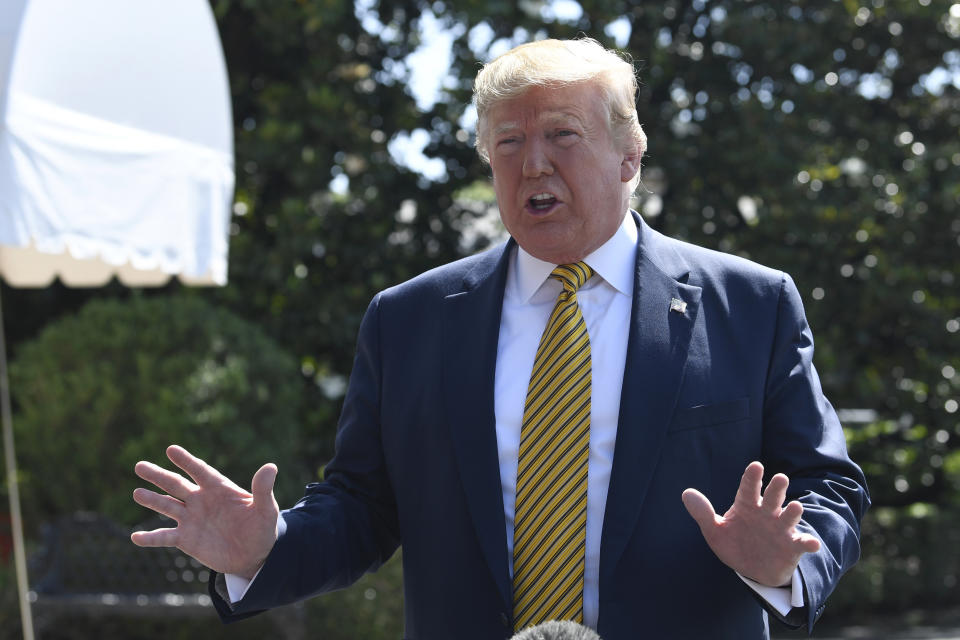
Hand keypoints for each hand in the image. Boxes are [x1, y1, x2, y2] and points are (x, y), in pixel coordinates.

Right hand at [131, 445, 279, 579]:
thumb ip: (263, 489)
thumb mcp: (265, 510)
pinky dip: (150, 538)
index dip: (186, 460)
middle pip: (176, 485)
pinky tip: (135, 537)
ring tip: (136, 492)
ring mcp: (192, 519)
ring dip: (152, 500)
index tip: (171, 449)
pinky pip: (165, 537)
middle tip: (139, 465)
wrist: (255, 555)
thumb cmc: (262, 528)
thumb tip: (271, 467)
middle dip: (159, 476)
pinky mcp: (186, 539)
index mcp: (219, 489)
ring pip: (167, 506)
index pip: (200, 471)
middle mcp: (201, 501)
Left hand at [681, 461, 820, 586]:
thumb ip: (703, 513)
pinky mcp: (792, 546)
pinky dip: (808, 542)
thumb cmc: (734, 544)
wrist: (753, 570)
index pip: (748, 488)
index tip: (756, 466)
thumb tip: (686, 493)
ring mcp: (780, 529)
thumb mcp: (715, 531)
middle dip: (776, 488)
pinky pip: (801, 543)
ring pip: (789, 516)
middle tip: (780, 478)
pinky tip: (812, 543)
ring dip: (792, 512)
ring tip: (794, 507)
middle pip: (772, 497)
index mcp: (746, 506)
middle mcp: (766, 513)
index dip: (752, 478)